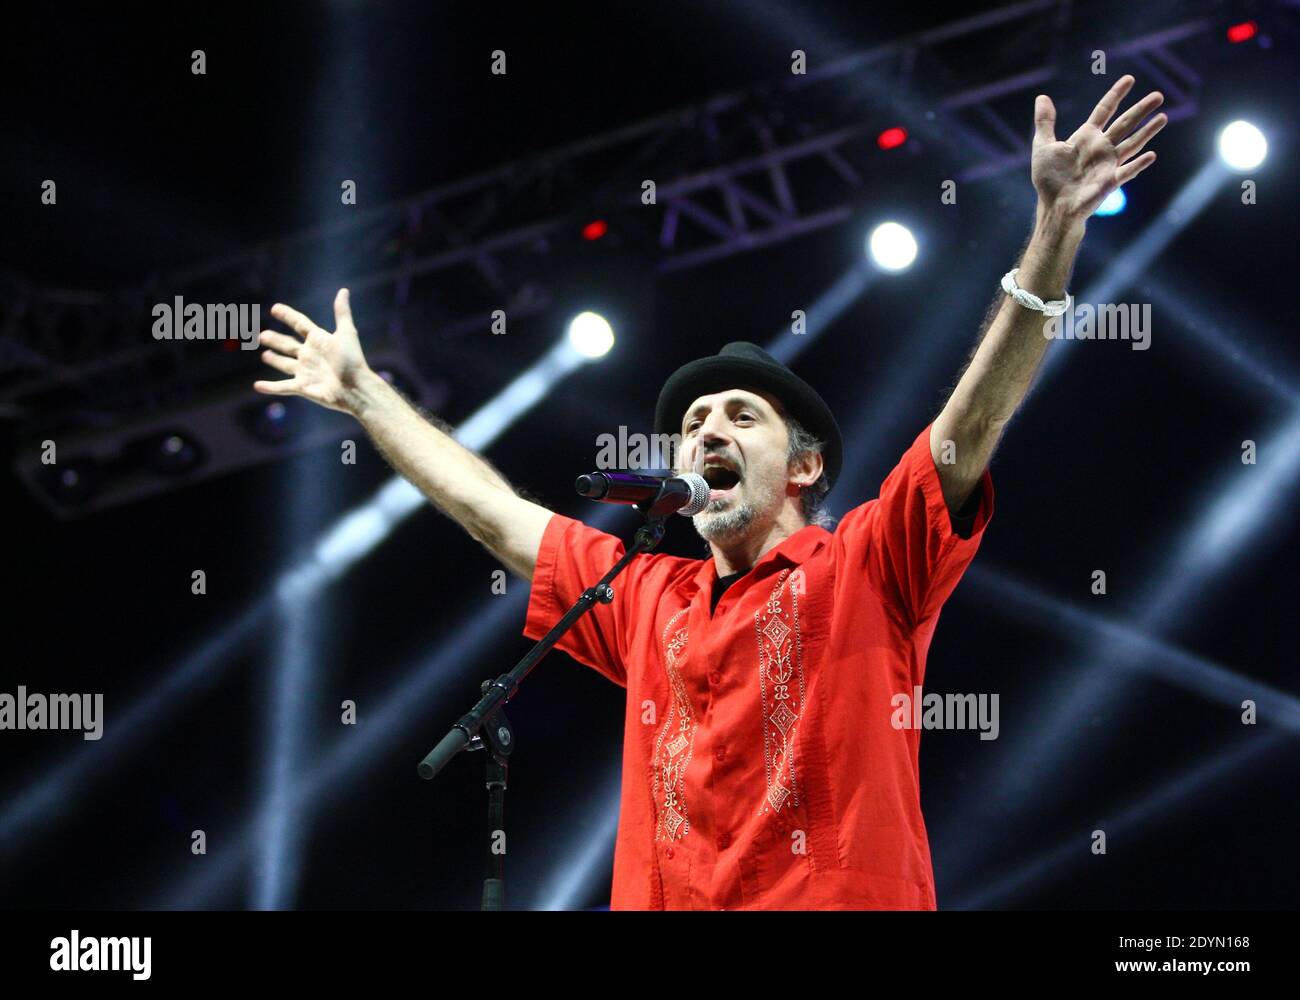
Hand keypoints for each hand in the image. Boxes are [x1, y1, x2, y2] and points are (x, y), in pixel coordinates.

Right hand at [254, 288, 371, 414]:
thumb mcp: (346, 334)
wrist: (355, 388)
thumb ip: (342, 313)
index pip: (299, 324)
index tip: (275, 308)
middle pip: (288, 345)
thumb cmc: (353, 362)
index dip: (288, 316)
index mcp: (319, 340)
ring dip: (274, 360)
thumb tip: (344, 290)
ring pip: (284, 364)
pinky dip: (269, 387)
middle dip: (275, 340)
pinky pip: (282, 386)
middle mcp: (310, 355)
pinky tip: (258, 386)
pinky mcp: (302, 387)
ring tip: (265, 355)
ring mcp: (305, 371)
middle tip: (262, 335)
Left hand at [1031, 74, 1165, 221]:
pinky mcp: (1110, 182)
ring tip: (1163, 117)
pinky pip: (1127, 172)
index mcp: (1087, 136)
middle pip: (1125, 123)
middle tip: (1158, 95)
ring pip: (1132, 143)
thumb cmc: (1049, 179)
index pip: (1105, 110)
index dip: (1116, 94)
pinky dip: (1138, 164)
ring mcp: (1108, 164)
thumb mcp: (1043, 146)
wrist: (1054, 206)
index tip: (1130, 79)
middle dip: (1141, 109)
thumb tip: (1042, 97)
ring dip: (1147, 131)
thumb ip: (1044, 122)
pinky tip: (1151, 155)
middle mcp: (1101, 147)